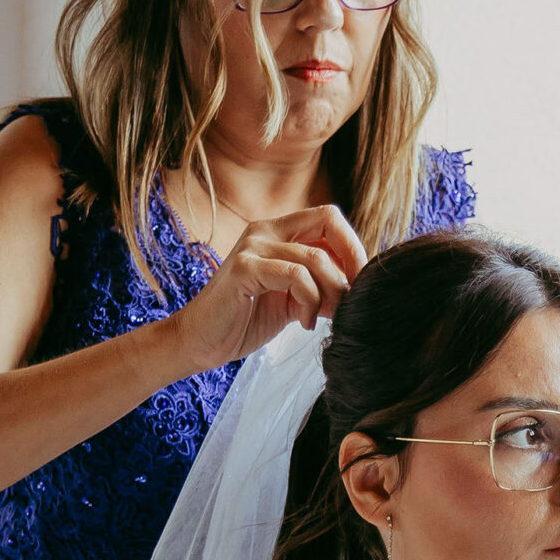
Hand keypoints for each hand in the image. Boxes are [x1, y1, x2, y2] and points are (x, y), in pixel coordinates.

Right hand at [168, 205, 366, 369]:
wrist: (200, 341)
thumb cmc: (245, 320)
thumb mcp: (292, 301)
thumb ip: (320, 288)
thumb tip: (357, 291)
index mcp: (277, 232)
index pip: (329, 219)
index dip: (353, 247)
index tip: (358, 283)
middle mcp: (266, 230)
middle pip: (329, 219)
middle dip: (350, 261)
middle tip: (349, 298)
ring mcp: (254, 246)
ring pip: (315, 257)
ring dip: (329, 293)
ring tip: (317, 318)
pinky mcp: (245, 268)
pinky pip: (296, 276)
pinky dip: (309, 301)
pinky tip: (303, 321)